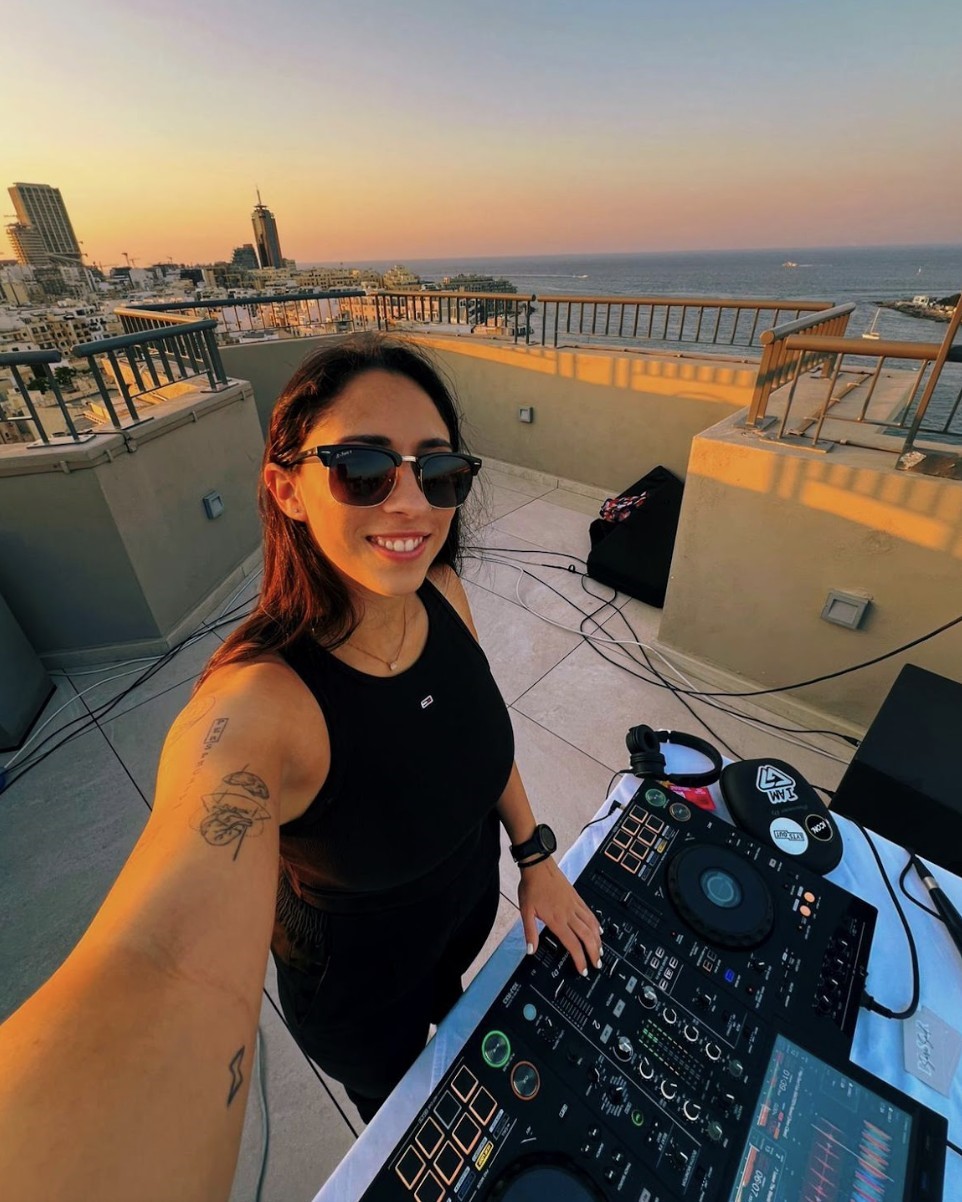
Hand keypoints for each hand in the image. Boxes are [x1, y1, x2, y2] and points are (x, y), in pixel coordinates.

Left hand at [517, 858, 602, 975]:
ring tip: (600, 951)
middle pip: (586, 936)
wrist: (538, 866)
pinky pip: (590, 913)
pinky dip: (596, 924)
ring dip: (597, 940)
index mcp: (556, 920)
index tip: (583, 969)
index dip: (579, 959)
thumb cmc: (531, 887)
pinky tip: (599, 930)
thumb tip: (530, 950)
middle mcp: (569, 914)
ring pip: (591, 926)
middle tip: (597, 964)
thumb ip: (529, 932)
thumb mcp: (525, 911)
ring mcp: (575, 905)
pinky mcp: (577, 898)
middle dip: (593, 952)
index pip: (572, 944)